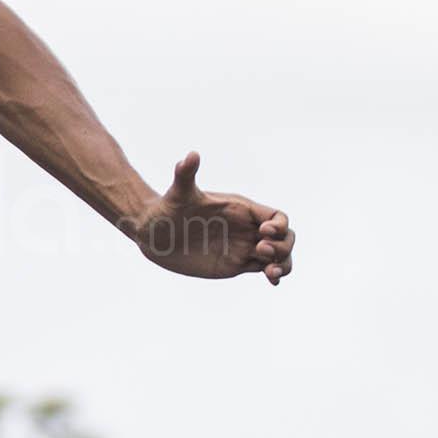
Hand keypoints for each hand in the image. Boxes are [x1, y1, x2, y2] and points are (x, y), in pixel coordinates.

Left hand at [132, 152, 293, 284]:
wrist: (153, 232)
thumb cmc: (166, 209)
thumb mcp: (178, 193)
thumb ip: (186, 174)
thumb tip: (190, 155)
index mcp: (240, 209)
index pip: (276, 216)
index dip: (278, 226)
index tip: (262, 233)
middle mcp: (246, 228)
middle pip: (284, 237)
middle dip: (282, 246)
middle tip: (260, 251)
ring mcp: (242, 247)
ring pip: (278, 256)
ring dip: (283, 264)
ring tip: (271, 274)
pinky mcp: (236, 264)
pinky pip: (264, 269)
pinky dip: (273, 276)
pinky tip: (272, 282)